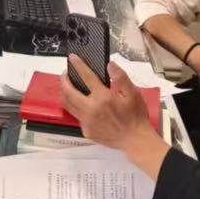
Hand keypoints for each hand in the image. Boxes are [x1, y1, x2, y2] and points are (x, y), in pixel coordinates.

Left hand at [60, 57, 167, 180]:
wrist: (134, 140)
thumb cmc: (135, 116)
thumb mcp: (133, 93)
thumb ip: (121, 78)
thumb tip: (110, 65)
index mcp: (103, 98)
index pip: (87, 77)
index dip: (78, 65)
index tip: (72, 58)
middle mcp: (91, 110)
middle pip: (69, 93)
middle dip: (64, 81)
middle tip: (65, 74)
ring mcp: (87, 122)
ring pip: (69, 106)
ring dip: (66, 94)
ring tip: (68, 87)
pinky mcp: (86, 131)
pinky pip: (77, 117)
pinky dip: (77, 108)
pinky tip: (83, 105)